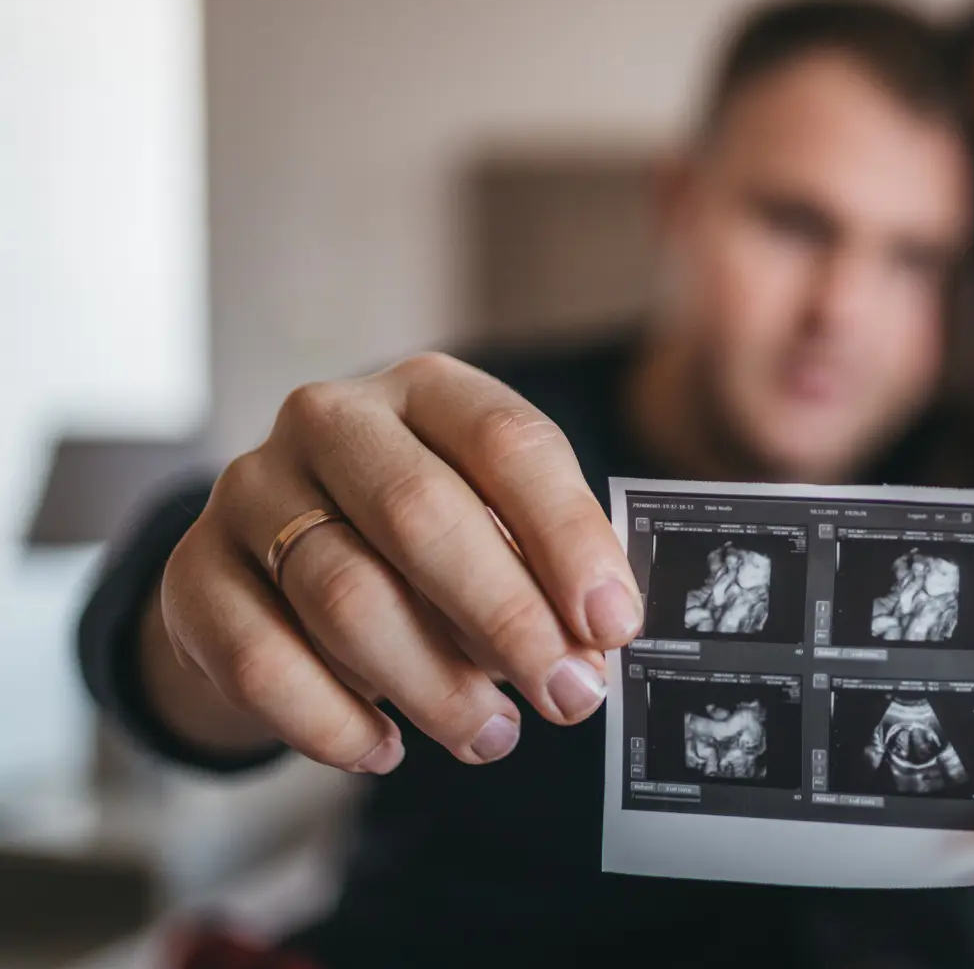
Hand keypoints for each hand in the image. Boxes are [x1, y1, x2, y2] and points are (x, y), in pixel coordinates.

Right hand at [151, 353, 642, 771]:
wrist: (283, 564)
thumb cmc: (429, 545)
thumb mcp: (498, 528)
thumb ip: (547, 567)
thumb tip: (598, 640)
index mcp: (429, 391)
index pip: (509, 443)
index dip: (568, 537)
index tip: (613, 625)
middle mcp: (331, 420)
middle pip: (421, 514)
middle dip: (508, 619)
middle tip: (568, 696)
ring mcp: (249, 491)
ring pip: (345, 597)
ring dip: (432, 684)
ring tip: (491, 736)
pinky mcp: (194, 575)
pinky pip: (261, 660)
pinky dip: (332, 721)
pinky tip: (385, 749)